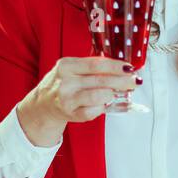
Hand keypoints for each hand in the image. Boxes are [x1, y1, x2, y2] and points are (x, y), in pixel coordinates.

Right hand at [15, 57, 139, 145]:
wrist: (43, 104)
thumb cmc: (63, 84)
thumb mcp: (72, 69)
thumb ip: (92, 67)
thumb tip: (122, 67)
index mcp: (67, 65)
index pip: (96, 64)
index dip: (116, 66)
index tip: (130, 67)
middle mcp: (65, 81)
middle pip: (100, 80)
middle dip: (122, 81)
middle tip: (134, 82)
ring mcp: (67, 98)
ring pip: (98, 96)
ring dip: (113, 95)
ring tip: (119, 93)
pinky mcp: (70, 113)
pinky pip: (93, 112)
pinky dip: (103, 108)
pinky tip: (106, 104)